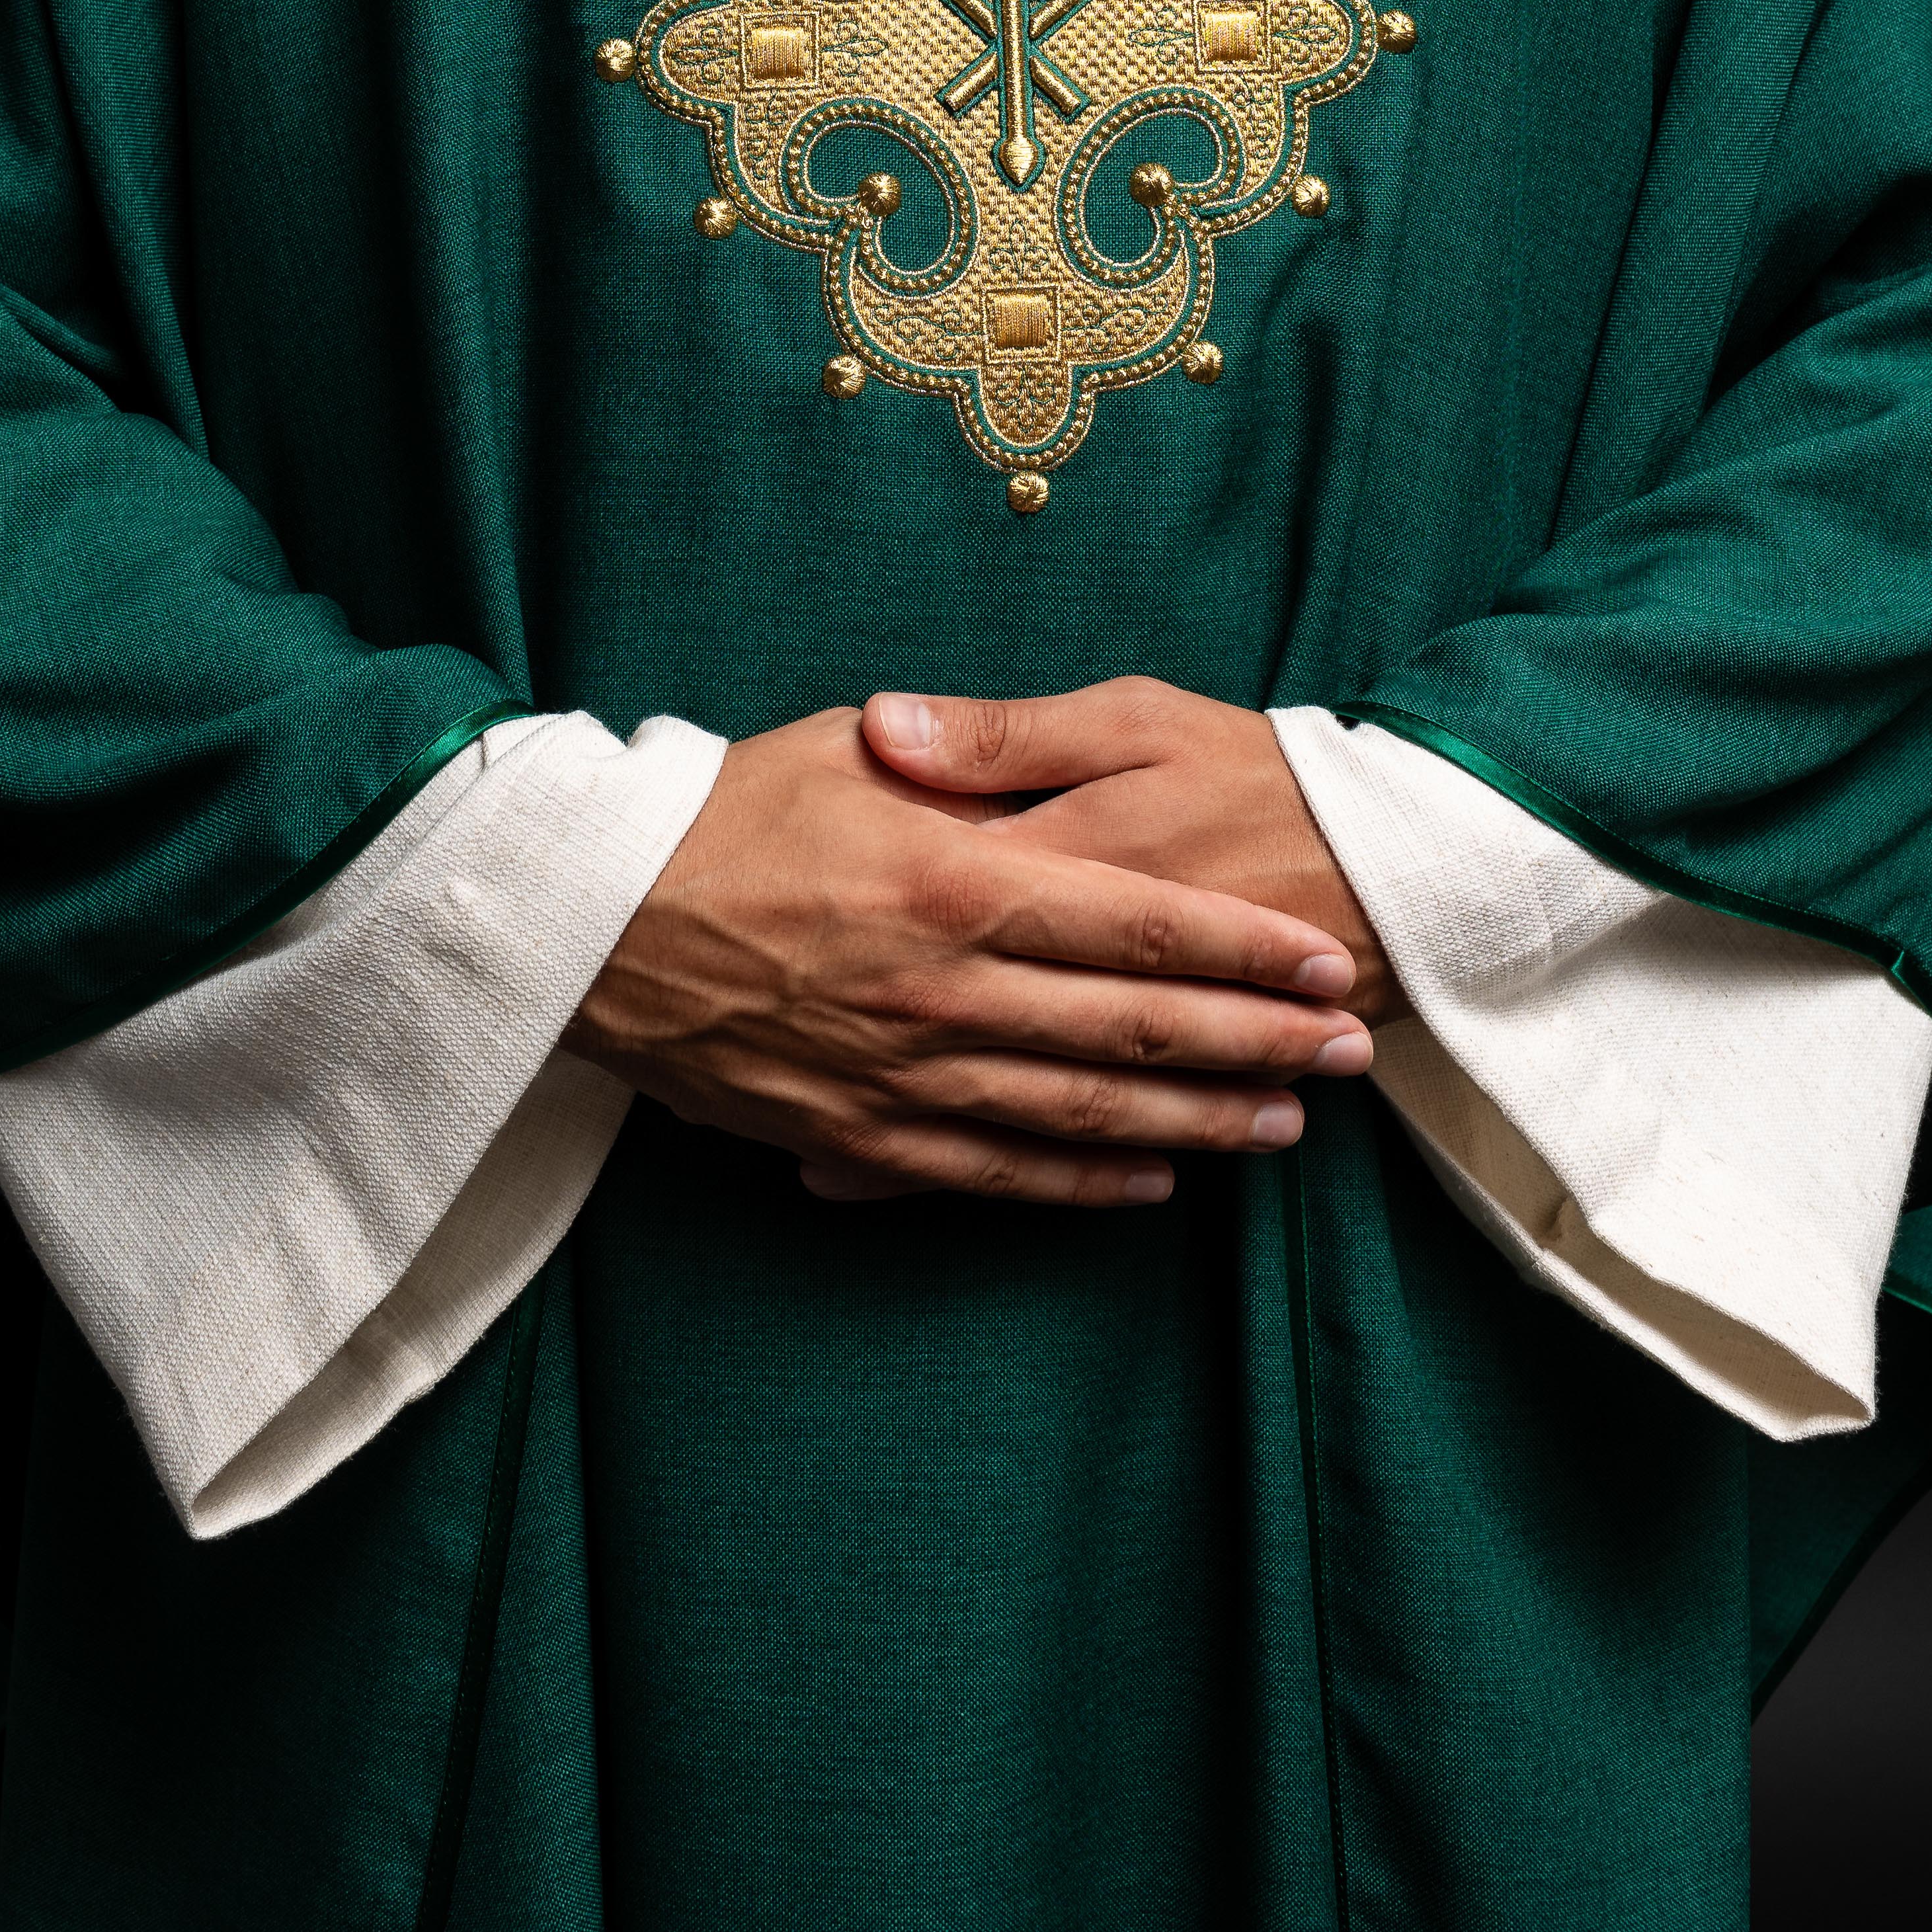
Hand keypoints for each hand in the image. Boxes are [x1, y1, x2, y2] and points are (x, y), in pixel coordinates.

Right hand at [561, 706, 1374, 1208]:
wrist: (585, 924)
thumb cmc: (720, 813)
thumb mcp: (847, 751)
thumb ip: (963, 762)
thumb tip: (1047, 764)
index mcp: (955, 881)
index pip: (1141, 924)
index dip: (1246, 950)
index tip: (1324, 963)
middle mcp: (945, 990)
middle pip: (1138, 1027)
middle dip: (1260, 1046)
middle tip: (1347, 1054)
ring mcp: (904, 1075)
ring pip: (1085, 1111)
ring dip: (1198, 1122)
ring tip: (1283, 1126)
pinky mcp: (859, 1136)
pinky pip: (997, 1170)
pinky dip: (1085, 1179)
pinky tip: (1151, 1178)